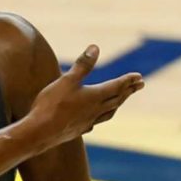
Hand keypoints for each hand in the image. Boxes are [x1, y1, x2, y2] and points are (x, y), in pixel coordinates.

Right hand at [28, 45, 143, 147]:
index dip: (128, 80)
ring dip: (117, 104)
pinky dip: (100, 117)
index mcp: (94, 96)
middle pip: (117, 99)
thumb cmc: (52, 104)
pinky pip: (96, 122)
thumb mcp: (66, 80)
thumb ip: (82, 65)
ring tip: (121, 100)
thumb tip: (95, 48)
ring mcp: (88, 122)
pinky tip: (95, 118)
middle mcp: (95, 110)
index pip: (116, 86)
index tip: (139, 76)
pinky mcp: (78, 130)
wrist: (40, 132)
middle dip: (129, 90)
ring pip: (109, 112)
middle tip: (140, 85)